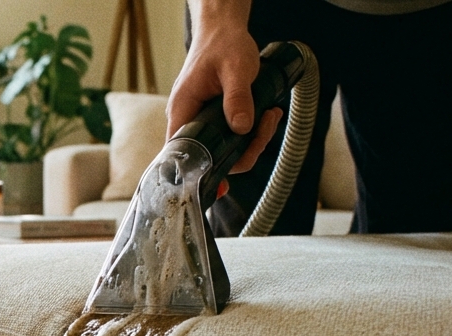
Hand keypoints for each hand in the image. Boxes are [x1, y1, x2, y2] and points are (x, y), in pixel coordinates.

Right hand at [167, 23, 281, 173]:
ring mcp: (202, 120)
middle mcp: (188, 119)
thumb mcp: (235, 68)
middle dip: (244, 150)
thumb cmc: (223, 44)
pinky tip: (266, 115)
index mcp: (183, 110)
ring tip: (270, 116)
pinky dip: (252, 132)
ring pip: (226, 148)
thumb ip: (238, 98)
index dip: (198, 174)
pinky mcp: (215, 119)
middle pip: (211, 156)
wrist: (223, 30)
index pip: (181, 154)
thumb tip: (241, 128)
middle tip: (265, 128)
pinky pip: (232, 136)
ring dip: (253, 140)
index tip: (220, 188)